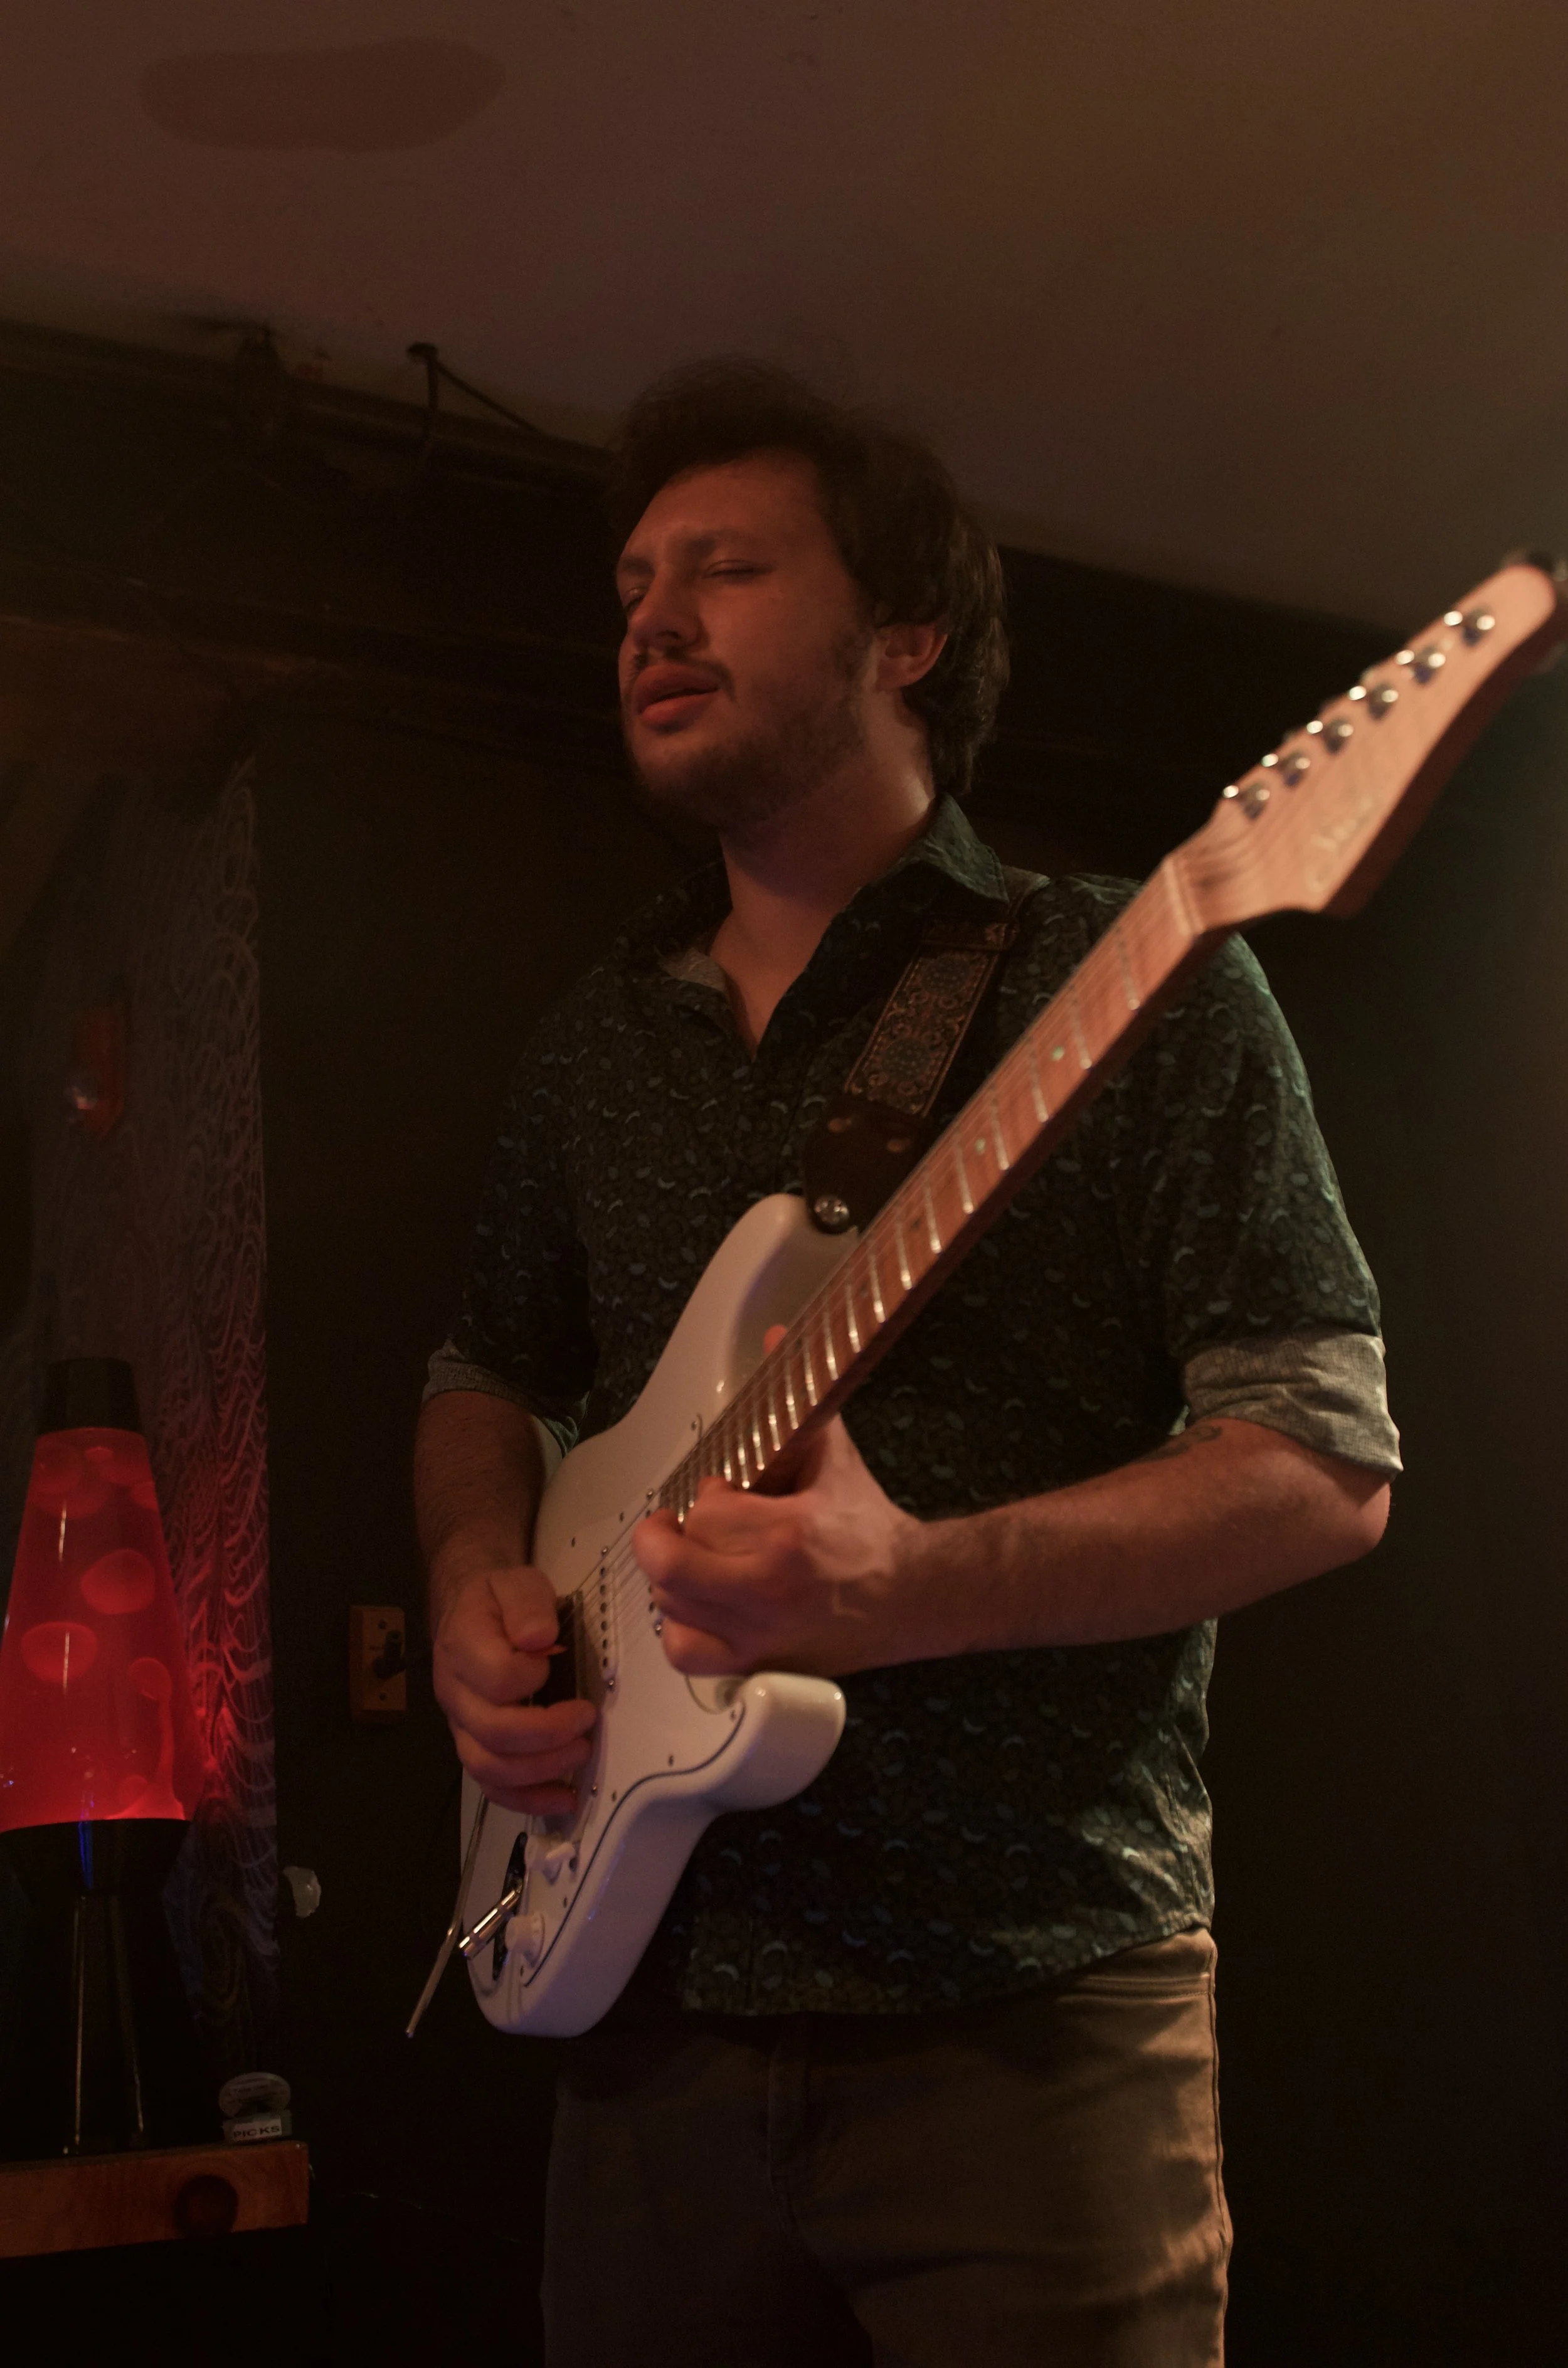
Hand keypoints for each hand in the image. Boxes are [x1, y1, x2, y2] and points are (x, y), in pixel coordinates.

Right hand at [432, 1564, 595, 1815]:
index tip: (556, 1660)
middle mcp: (455, 1692)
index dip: (532, 1677)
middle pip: (493, 1731)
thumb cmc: (500, 1599)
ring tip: (580, 1755)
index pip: (496, 1678)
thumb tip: (540, 1639)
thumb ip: (528, 1605)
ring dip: (540, 1770)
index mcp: (464, 1646)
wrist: (471, 1612)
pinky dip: (526, 1799)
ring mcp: (460, 1724)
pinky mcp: (472, 1744)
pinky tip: (562, 1798)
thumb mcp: (517, 1583)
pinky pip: (490, 1784)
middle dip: (548, 1734)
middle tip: (586, 1720)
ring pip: (489, 1766)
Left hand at [632, 1414, 917, 1678]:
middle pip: (673, 1566)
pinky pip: (688, 1655)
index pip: (707, 1513)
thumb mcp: (836, 1458)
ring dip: (672, 1579)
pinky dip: (679, 1630)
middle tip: (681, 1525)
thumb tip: (773, 1335)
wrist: (912, 1596)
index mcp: (787, 1534)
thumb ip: (798, 1402)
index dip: (707, 1497)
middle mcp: (767, 1590)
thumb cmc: (870, 1529)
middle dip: (667, 1538)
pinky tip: (697, 1605)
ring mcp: (760, 1634)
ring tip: (696, 1560)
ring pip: (672, 1607)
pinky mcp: (759, 1663)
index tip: (725, 1492)